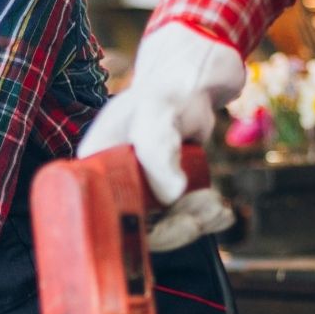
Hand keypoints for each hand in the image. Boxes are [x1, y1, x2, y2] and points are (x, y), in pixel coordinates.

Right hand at [80, 23, 244, 247]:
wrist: (193, 80)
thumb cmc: (167, 93)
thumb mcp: (156, 120)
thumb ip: (157, 155)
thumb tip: (171, 196)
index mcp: (94, 167)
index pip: (100, 215)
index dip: (127, 233)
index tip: (157, 231)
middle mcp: (113, 180)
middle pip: (136, 226)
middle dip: (171, 228)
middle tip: (197, 217)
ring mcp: (142, 187)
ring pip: (165, 224)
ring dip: (193, 222)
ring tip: (215, 207)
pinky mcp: (168, 188)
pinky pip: (183, 216)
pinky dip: (204, 218)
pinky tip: (220, 211)